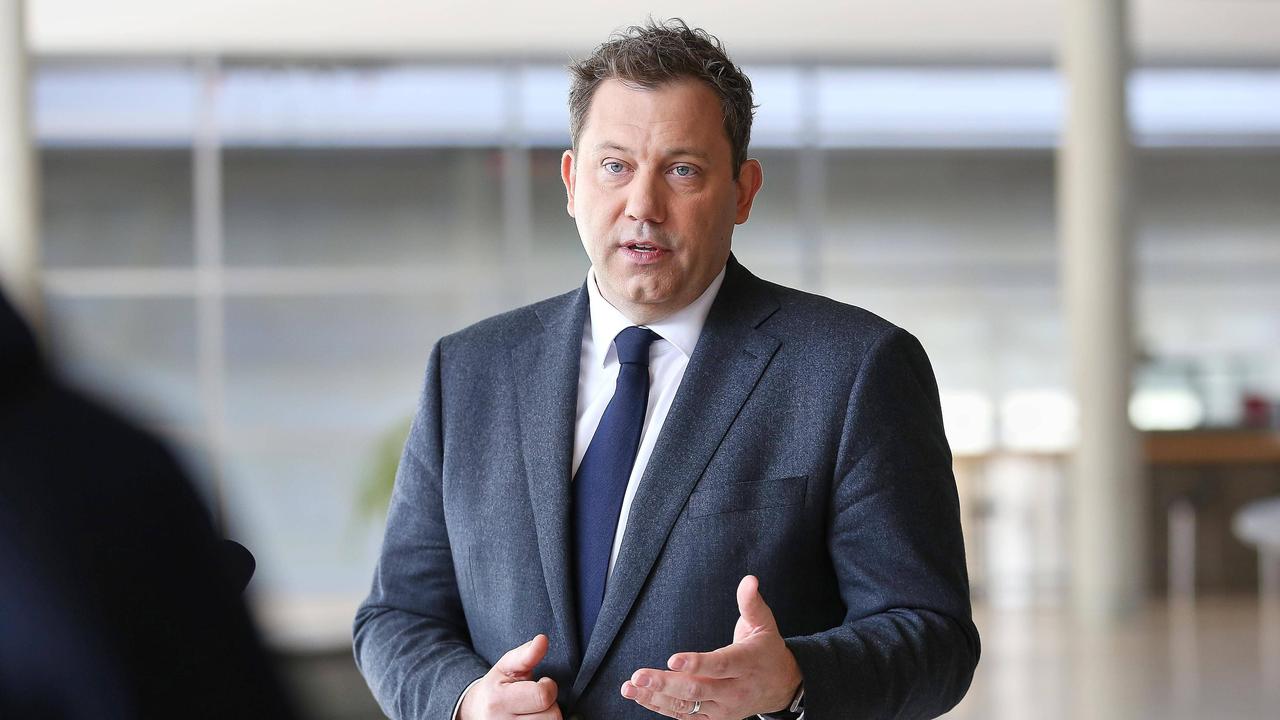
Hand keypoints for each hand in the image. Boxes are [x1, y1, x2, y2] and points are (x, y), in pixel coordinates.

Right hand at [460, 634, 561, 719]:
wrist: (475, 712)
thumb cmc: (496, 687)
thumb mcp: (506, 666)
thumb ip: (526, 654)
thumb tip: (542, 640)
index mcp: (499, 701)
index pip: (543, 696)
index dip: (548, 686)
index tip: (541, 682)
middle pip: (552, 716)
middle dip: (549, 704)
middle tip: (535, 700)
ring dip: (547, 717)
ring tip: (533, 710)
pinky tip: (534, 718)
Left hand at [620, 575, 802, 718]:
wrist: (781, 686)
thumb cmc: (766, 650)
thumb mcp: (764, 624)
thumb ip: (751, 603)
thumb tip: (749, 580)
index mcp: (746, 663)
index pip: (720, 665)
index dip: (696, 663)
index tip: (672, 660)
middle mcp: (734, 689)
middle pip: (697, 689)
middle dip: (665, 684)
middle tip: (639, 676)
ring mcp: (723, 707)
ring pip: (687, 707)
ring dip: (656, 698)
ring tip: (631, 687)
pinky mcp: (714, 718)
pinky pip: (686, 717)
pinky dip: (661, 708)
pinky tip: (641, 698)